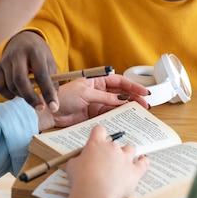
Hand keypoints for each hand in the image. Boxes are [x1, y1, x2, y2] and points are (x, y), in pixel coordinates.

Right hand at [0, 31, 58, 108]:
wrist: (22, 38)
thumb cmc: (39, 53)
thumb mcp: (50, 62)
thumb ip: (52, 81)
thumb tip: (53, 104)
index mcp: (35, 51)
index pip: (41, 75)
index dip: (48, 92)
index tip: (54, 107)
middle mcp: (18, 55)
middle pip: (20, 80)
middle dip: (31, 98)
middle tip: (40, 107)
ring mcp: (6, 61)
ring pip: (11, 85)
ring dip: (22, 96)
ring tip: (31, 95)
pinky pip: (0, 87)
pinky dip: (9, 95)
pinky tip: (17, 93)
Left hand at [36, 74, 150, 129]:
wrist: (51, 112)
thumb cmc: (63, 98)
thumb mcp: (86, 94)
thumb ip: (105, 98)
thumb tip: (122, 99)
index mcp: (96, 81)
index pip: (118, 81)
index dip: (132, 85)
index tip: (143, 91)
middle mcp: (99, 91)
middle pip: (121, 93)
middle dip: (134, 97)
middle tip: (145, 103)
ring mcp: (98, 103)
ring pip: (118, 104)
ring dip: (129, 107)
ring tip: (140, 110)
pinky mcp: (95, 114)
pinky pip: (110, 114)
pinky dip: (119, 115)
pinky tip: (127, 117)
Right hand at [48, 125, 148, 197]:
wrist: (94, 194)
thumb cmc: (81, 181)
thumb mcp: (72, 166)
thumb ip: (78, 159)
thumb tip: (79, 161)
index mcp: (96, 144)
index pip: (99, 130)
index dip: (98, 134)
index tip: (97, 139)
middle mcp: (112, 148)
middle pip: (115, 142)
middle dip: (110, 150)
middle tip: (105, 161)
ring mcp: (125, 159)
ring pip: (130, 149)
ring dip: (127, 153)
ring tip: (123, 161)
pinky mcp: (134, 172)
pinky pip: (144, 163)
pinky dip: (143, 162)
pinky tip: (142, 161)